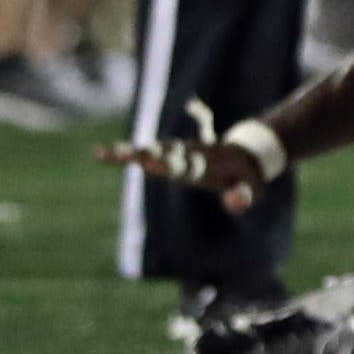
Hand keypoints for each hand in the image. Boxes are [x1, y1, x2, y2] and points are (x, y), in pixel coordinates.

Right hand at [98, 130, 267, 213]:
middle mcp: (190, 155)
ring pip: (152, 150)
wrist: (246, 152)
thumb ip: (242, 196)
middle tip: (120, 154)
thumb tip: (234, 203)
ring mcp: (179, 154)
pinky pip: (147, 153)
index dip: (170, 164)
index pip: (186, 165)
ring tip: (103, 153)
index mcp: (208, 163)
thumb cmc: (246, 177)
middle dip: (144, 155)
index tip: (151, 163)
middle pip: (165, 154)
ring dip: (130, 153)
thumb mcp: (251, 189)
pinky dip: (127, 154)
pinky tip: (102, 154)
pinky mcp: (171, 156)